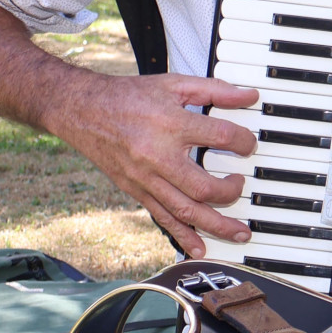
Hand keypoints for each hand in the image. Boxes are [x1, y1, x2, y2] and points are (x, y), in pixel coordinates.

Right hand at [42, 71, 260, 258]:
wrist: (82, 110)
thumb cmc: (130, 95)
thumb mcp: (174, 84)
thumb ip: (215, 90)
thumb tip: (249, 96)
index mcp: (171, 124)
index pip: (220, 137)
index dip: (243, 142)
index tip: (248, 144)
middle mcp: (158, 156)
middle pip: (204, 187)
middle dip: (231, 192)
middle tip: (241, 185)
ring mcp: (145, 179)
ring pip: (185, 210)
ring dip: (217, 225)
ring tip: (241, 233)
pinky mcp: (135, 192)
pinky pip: (162, 218)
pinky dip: (183, 235)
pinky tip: (200, 248)